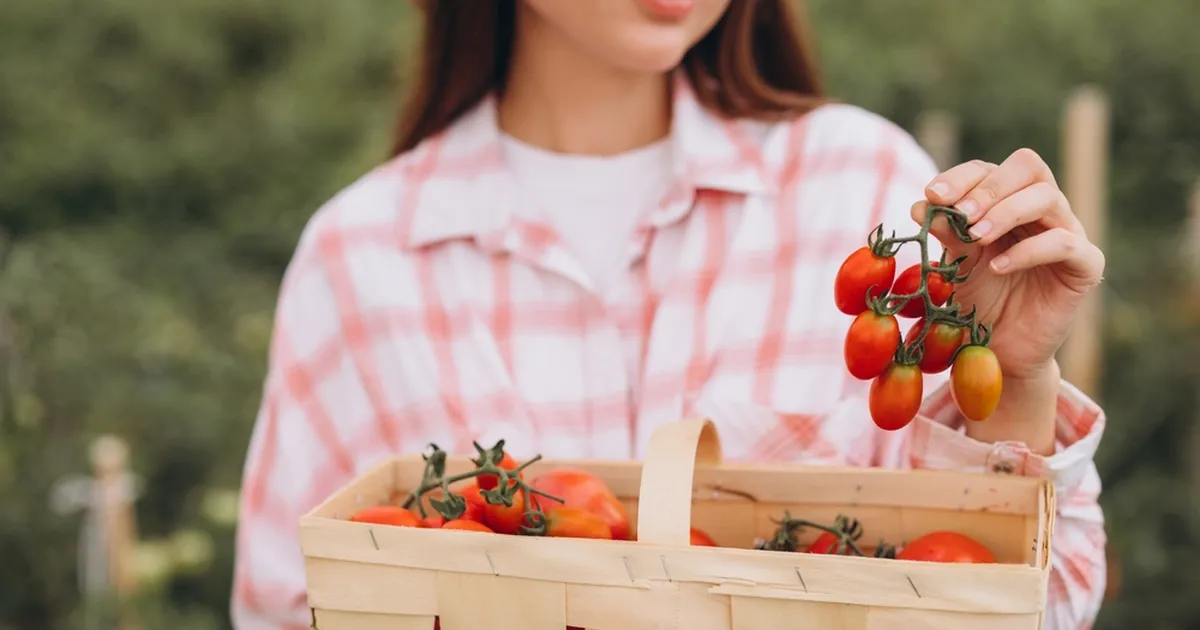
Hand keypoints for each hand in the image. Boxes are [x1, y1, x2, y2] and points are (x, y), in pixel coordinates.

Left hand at [912, 148, 1105, 382]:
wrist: (1001, 349)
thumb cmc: (979, 299)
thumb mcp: (956, 262)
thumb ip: (946, 233)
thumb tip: (921, 204)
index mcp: (1009, 200)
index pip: (991, 169)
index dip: (962, 177)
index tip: (932, 195)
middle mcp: (1043, 209)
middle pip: (1029, 166)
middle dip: (990, 187)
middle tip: (961, 214)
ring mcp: (1069, 232)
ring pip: (1047, 198)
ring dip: (1006, 213)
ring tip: (976, 238)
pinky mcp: (1085, 264)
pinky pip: (1065, 243)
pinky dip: (1028, 251)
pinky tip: (998, 267)